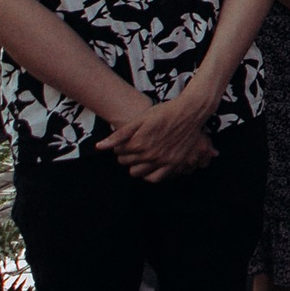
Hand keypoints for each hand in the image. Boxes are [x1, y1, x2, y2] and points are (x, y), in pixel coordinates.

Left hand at [98, 93, 215, 180]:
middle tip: (135, 146)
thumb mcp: (140, 119)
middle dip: (127, 155)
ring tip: (142, 154)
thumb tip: (99, 147)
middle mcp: (149, 155)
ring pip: (137, 172)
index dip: (120, 146)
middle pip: (126, 163)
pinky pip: (155, 178)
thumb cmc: (163, 112)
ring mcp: (162, 160)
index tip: (128, 140)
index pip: (118, 153)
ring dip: (136, 165)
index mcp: (138, 143)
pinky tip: (150, 165)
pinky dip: (150, 174)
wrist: (190, 112)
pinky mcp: (174, 163)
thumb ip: (119, 135)